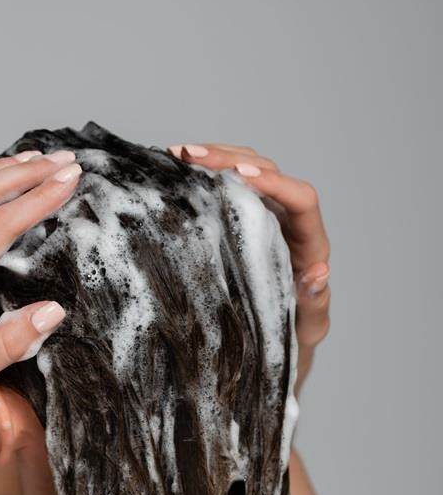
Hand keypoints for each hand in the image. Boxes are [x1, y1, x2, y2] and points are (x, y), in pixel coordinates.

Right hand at [168, 142, 329, 394]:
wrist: (275, 339)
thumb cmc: (294, 335)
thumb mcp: (308, 328)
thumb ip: (315, 304)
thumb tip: (319, 274)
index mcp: (310, 243)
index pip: (301, 199)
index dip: (275, 183)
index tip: (242, 176)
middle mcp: (289, 221)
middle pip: (268, 172)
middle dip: (230, 159)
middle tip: (190, 156)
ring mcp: (265, 215)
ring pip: (246, 169)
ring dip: (214, 157)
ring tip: (177, 155)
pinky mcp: (242, 218)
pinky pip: (228, 186)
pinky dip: (204, 173)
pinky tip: (175, 169)